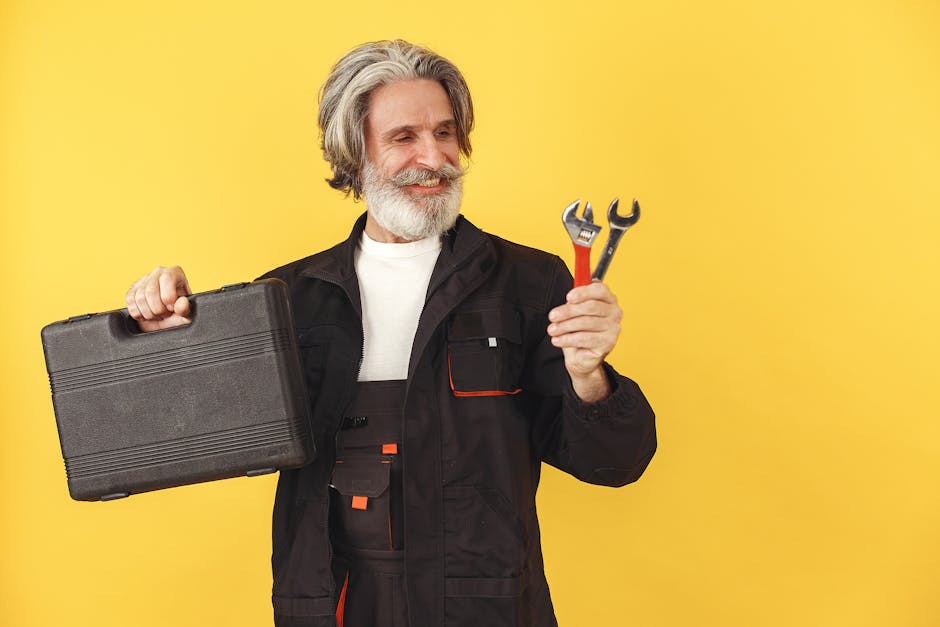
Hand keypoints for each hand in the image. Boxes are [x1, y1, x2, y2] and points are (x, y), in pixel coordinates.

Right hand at [125, 265, 192, 331]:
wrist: (164, 319)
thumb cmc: (177, 314)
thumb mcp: (186, 314)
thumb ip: (186, 309)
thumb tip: (182, 303)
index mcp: (174, 272)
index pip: (167, 279)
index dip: (168, 297)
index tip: (171, 308)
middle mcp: (158, 272)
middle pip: (151, 290)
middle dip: (157, 309)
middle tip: (164, 314)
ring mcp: (143, 280)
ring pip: (139, 297)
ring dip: (148, 313)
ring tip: (157, 315)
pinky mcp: (132, 289)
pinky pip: (130, 302)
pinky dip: (138, 313)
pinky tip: (147, 314)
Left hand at [546, 282, 621, 401]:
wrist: (581, 357)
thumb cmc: (579, 330)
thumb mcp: (575, 310)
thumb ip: (577, 296)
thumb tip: (580, 276)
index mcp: (608, 299)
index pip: (600, 289)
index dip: (583, 292)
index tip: (568, 297)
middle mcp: (614, 312)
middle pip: (591, 307)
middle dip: (568, 311)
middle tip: (552, 316)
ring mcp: (614, 328)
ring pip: (586, 323)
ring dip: (565, 326)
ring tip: (552, 330)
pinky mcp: (608, 343)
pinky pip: (586, 338)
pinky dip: (568, 339)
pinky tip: (558, 340)